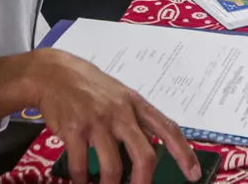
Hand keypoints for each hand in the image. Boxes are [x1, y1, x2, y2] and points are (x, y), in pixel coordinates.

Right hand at [0, 49, 200, 183]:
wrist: (54, 74)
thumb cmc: (90, 88)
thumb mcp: (120, 97)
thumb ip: (136, 122)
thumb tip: (152, 153)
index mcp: (136, 104)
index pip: (168, 129)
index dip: (184, 153)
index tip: (194, 174)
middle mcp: (121, 112)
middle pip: (144, 155)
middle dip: (144, 183)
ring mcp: (98, 121)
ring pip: (113, 168)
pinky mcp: (75, 130)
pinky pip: (81, 166)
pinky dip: (81, 180)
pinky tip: (81, 182)